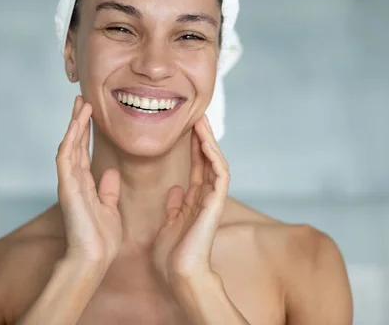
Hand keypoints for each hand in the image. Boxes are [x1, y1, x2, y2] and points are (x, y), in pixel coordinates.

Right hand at [56, 96, 121, 269]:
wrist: (94, 258)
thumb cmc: (101, 239)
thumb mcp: (109, 208)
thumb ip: (107, 190)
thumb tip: (109, 173)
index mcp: (84, 184)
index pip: (83, 151)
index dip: (86, 130)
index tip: (90, 111)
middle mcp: (74, 180)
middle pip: (74, 143)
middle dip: (78, 121)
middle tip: (82, 99)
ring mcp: (69, 183)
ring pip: (68, 146)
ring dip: (74, 124)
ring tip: (81, 104)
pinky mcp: (67, 188)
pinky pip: (66, 158)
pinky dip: (70, 140)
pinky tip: (76, 125)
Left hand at [152, 115, 229, 285]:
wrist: (179, 274)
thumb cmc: (173, 255)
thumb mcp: (170, 223)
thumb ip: (175, 206)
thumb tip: (176, 189)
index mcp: (194, 201)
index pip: (196, 167)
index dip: (192, 147)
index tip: (186, 128)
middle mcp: (206, 197)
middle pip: (207, 160)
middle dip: (202, 137)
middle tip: (197, 115)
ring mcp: (212, 200)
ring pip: (215, 163)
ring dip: (209, 141)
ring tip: (201, 121)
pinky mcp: (215, 204)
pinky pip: (219, 174)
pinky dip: (213, 156)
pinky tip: (205, 141)